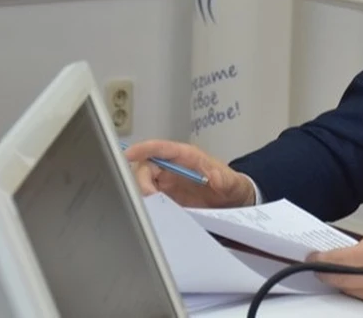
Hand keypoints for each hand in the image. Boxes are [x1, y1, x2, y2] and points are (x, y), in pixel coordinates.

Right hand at [123, 139, 254, 207]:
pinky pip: (149, 199)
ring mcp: (167, 183)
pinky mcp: (165, 198)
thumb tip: (215, 179)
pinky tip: (152, 213)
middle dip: (141, 179)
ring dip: (141, 193)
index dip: (144, 149)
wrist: (233, 201)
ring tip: (149, 206)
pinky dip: (146, 205)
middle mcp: (173, 168)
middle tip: (149, 196)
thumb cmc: (230, 185)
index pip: (161, 148)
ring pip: (143, 183)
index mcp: (187, 157)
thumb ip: (223, 179)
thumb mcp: (231, 181)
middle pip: (146, 167)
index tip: (130, 154)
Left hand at [307, 230, 362, 313]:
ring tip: (334, 275)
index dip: (321, 260)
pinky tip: (352, 285)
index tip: (312, 257)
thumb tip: (342, 254)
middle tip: (317, 267)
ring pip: (349, 294)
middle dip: (325, 274)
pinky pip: (362, 302)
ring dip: (339, 285)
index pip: (340, 261)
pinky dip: (354, 293)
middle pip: (339, 281)